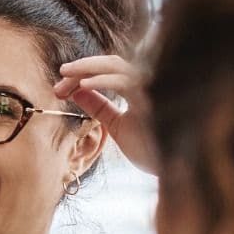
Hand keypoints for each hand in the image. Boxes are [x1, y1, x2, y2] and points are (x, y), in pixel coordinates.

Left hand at [53, 55, 157, 174]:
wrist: (172, 170)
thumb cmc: (149, 148)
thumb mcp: (117, 125)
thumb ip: (100, 107)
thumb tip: (77, 91)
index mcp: (139, 88)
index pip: (110, 71)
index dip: (83, 74)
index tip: (60, 89)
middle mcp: (147, 82)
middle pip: (111, 63)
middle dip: (83, 67)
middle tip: (60, 74)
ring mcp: (151, 88)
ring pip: (117, 66)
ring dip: (88, 68)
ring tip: (65, 75)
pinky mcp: (152, 99)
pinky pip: (125, 81)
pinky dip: (103, 80)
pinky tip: (82, 86)